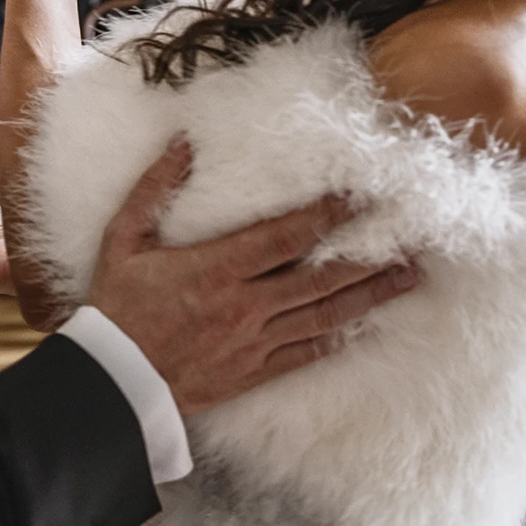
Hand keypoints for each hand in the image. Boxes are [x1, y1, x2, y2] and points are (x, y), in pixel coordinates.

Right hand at [87, 139, 418, 414]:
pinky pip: (308, 352)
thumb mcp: (123, 239)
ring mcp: (255, 341)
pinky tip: (366, 323)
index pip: (285, 236)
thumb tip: (183, 143)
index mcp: (216, 268)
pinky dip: (341, 335)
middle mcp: (245, 305)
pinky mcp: (255, 371)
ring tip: (408, 277)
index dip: (326, 214)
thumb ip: (153, 190)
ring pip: (325, 314)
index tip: (360, 195)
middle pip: (321, 276)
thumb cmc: (116, 306)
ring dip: (371, 295)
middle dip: (369, 254)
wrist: (113, 381)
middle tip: (411, 236)